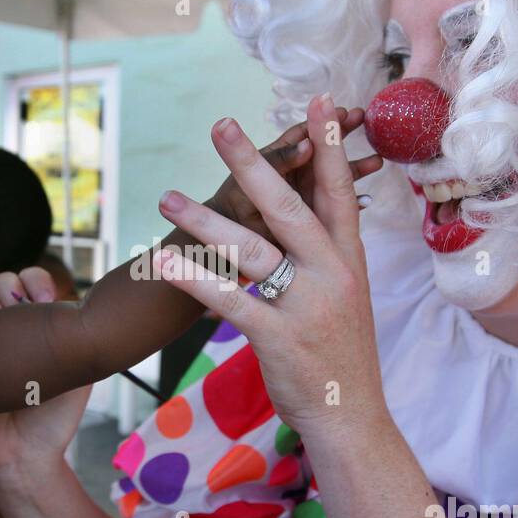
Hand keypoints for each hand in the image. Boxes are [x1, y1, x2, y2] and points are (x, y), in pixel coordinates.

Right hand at [0, 267, 91, 469]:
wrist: (24, 452)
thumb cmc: (56, 414)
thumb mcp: (80, 371)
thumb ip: (79, 336)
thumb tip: (75, 300)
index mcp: (39, 327)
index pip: (33, 282)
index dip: (38, 282)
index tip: (50, 301)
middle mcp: (10, 328)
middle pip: (6, 282)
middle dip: (16, 288)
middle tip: (30, 312)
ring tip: (7, 329)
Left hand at [155, 94, 389, 438]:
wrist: (353, 416)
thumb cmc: (340, 352)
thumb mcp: (345, 295)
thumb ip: (325, 254)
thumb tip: (302, 214)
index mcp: (348, 259)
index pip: (338, 191)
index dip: (328, 146)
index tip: (319, 102)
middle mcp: (332, 273)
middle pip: (289, 207)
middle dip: (254, 163)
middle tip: (221, 125)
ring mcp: (306, 305)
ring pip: (251, 250)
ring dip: (205, 221)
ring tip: (167, 198)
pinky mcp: (279, 337)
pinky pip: (230, 301)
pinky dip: (195, 280)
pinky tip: (164, 263)